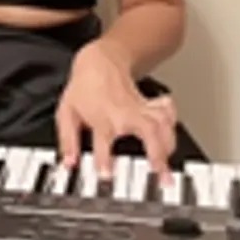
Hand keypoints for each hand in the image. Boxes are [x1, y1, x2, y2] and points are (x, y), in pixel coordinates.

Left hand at [56, 40, 177, 182]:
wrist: (101, 62)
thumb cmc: (83, 89)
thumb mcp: (67, 113)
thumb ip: (68, 141)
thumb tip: (69, 163)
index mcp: (102, 119)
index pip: (103, 141)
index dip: (104, 159)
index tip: (107, 175)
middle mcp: (125, 115)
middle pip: (148, 132)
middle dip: (158, 155)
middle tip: (163, 177)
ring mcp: (141, 109)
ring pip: (164, 124)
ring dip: (169, 145)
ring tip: (168, 166)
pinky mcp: (152, 105)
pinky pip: (168, 113)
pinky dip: (173, 123)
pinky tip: (171, 134)